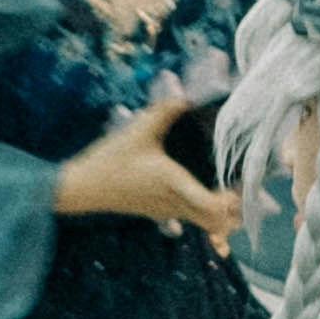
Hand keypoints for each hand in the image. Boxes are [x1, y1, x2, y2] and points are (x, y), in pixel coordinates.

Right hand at [49, 107, 233, 244]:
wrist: (82, 188)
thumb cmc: (111, 161)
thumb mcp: (138, 131)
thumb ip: (164, 111)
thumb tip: (186, 95)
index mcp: (176, 186)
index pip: (216, 209)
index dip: (231, 201)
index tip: (235, 182)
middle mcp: (176, 204)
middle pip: (218, 223)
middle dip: (233, 210)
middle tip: (236, 184)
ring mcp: (167, 212)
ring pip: (204, 223)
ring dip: (219, 210)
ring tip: (223, 185)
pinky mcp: (157, 212)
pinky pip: (190, 217)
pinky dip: (202, 209)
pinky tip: (198, 187)